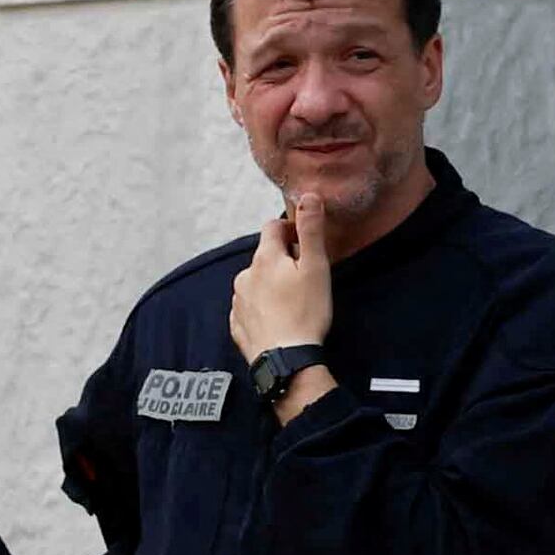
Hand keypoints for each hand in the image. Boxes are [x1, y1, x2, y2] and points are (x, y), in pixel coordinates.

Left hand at [225, 192, 335, 393]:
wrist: (286, 360)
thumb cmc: (305, 313)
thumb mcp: (316, 268)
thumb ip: (311, 229)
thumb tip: (308, 195)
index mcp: (265, 258)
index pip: (272, 227)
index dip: (290, 230)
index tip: (306, 244)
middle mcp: (245, 275)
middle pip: (264, 256)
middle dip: (282, 260)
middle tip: (304, 279)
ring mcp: (238, 301)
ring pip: (255, 282)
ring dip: (270, 285)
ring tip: (291, 303)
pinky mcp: (237, 324)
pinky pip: (249, 308)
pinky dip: (262, 308)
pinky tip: (278, 320)